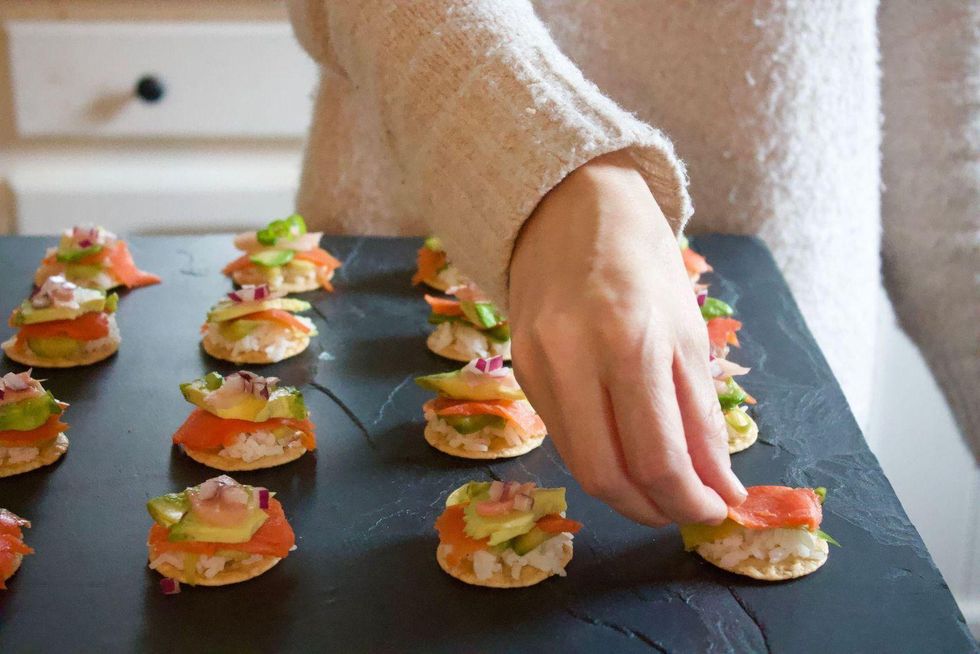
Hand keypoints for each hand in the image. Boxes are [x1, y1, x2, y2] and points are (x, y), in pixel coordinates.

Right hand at [508, 150, 745, 525]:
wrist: (567, 206)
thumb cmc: (642, 260)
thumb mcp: (688, 333)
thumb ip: (702, 418)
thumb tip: (720, 488)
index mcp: (631, 341)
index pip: (658, 457)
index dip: (690, 501)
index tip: (715, 510)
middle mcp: (573, 358)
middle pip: (608, 475)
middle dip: (654, 509)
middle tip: (685, 510)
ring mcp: (536, 364)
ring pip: (578, 463)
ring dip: (625, 491)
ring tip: (660, 488)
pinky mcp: (519, 368)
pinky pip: (561, 433)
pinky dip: (599, 455)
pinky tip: (623, 449)